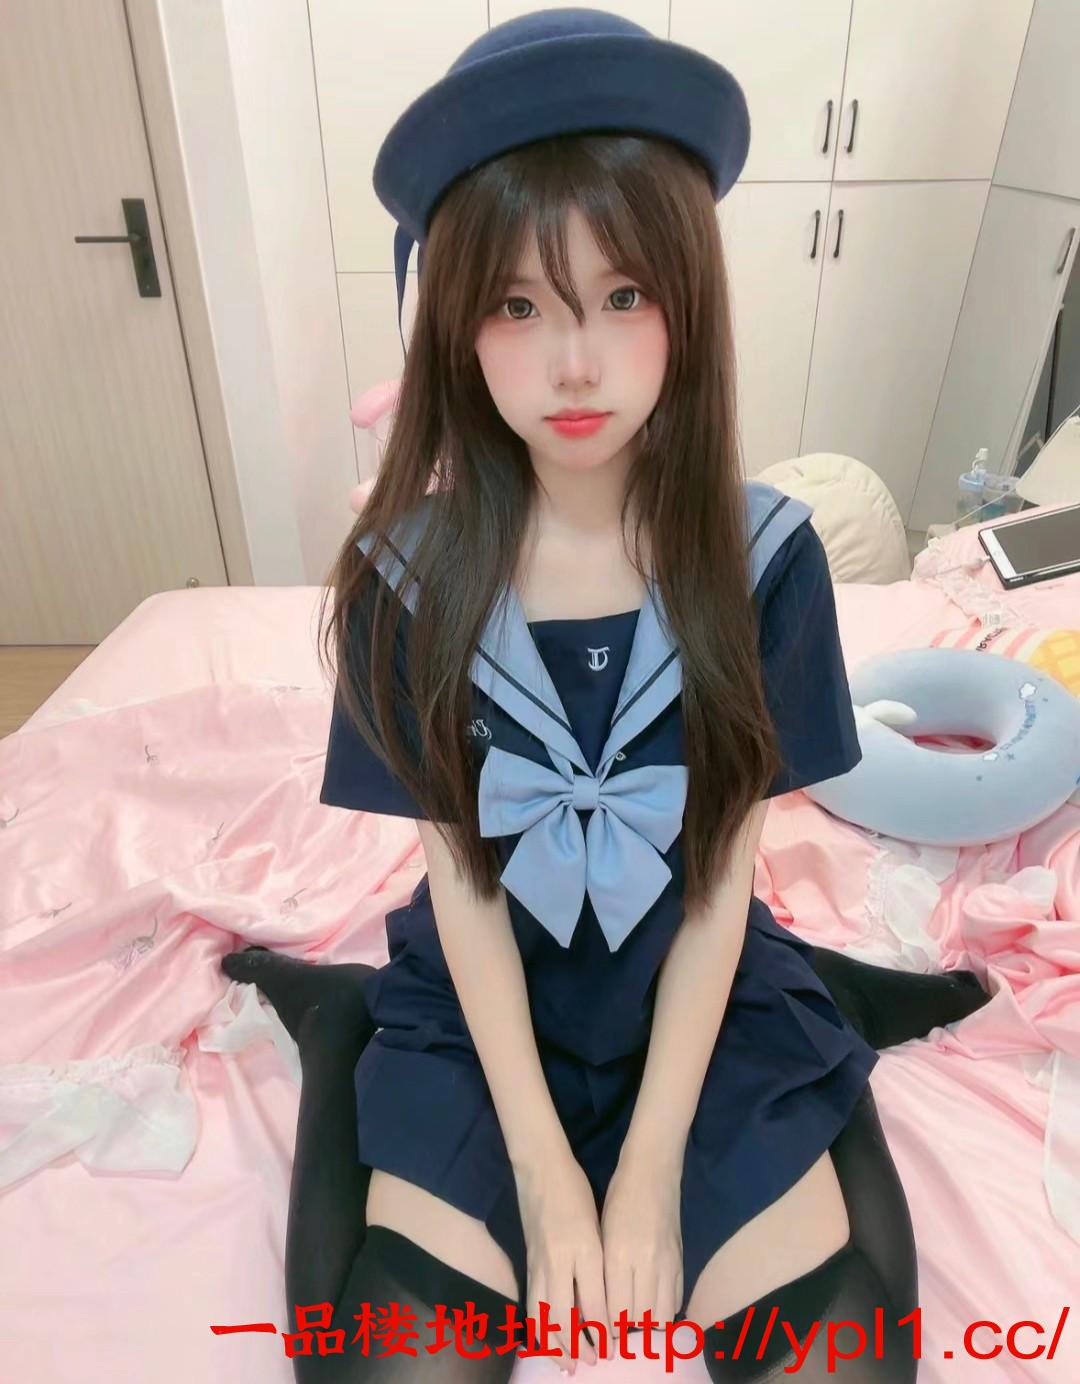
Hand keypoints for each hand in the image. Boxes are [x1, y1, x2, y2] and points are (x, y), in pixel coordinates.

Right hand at [515, 1150, 610, 1373]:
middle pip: (565, 1317)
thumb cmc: (576, 1191)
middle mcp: (559, 1261)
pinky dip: (541, 1328)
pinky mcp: (528, 1263)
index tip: (616, 1345)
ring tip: (569, 1365)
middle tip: (595, 1361)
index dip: (605, 1330)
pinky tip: (548, 1341)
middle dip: (580, 1346)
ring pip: (544, 1316)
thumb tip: (611, 1302)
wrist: (540, 1167)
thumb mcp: (598, 1224)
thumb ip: (602, 1262)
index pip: (595, 1303)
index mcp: (584, 1249)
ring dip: (556, 1345)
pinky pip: (533, 1305)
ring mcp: (539, 1263)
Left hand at [600, 1153, 682, 1347]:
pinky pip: (676, 1300)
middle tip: (617, 1332)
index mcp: (618, 1257)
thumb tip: (598, 1306)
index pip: (615, 1311)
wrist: (652, 1171)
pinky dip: (664, 1309)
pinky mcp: (681, 1260)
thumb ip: (603, 1270)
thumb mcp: (602, 1232)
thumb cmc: (618, 1198)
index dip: (608, 1329)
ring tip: (635, 1322)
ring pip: (661, 1316)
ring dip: (647, 1324)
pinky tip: (653, 1305)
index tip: (602, 1334)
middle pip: (639, 1319)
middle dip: (627, 1331)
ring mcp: (667, 1263)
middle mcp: (645, 1264)